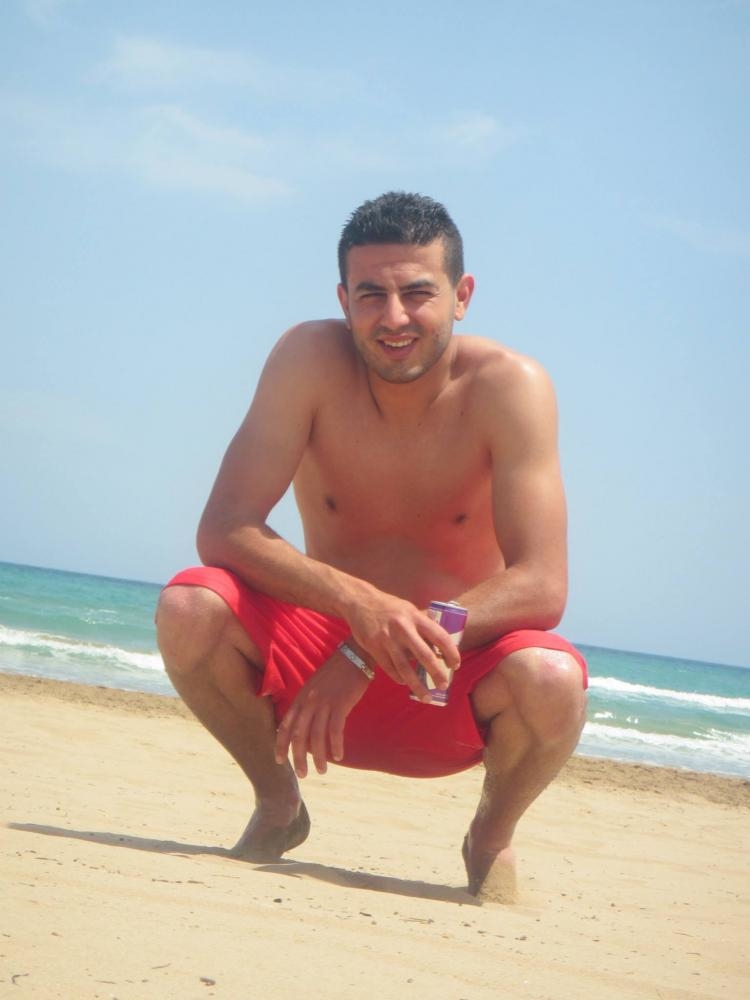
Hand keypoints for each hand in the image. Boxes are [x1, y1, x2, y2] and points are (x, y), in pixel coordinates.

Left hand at [274, 651, 369, 777]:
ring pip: (317, 736)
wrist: (353, 656)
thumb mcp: (314, 687)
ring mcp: (324, 703)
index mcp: (301, 698)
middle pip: (300, 735)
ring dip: (319, 757)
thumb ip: (307, 704)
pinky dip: (335, 745)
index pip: (286, 725)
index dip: (281, 744)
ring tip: (321, 770)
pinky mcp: (340, 704)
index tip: (280, 761)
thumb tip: (305, 727)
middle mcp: (309, 702)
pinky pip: (335, 730)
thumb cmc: (336, 673)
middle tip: (303, 774)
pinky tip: (338, 755)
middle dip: (299, 758)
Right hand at [346, 594, 460, 699]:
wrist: (360, 601)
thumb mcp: (409, 609)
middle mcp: (403, 628)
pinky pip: (390, 669)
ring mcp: (387, 639)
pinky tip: (405, 683)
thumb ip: (422, 625)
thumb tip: (440, 646)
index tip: (455, 665)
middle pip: (425, 656)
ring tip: (426, 697)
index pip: (440, 636)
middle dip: (437, 674)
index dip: (451, 653)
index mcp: (415, 616)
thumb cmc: (389, 607)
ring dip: (418, 686)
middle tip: (444, 685)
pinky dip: (399, 678)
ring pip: (405, 668)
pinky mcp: (374, 647)